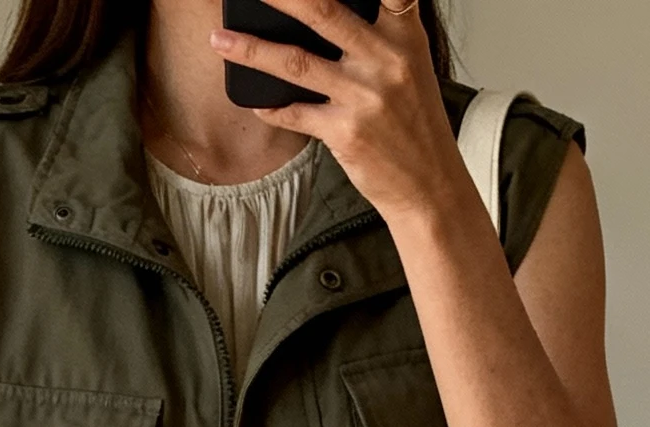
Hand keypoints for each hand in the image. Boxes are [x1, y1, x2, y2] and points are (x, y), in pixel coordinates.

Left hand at [209, 0, 469, 226]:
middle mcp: (385, 60)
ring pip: (295, 62)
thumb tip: (322, 15)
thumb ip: (377, 35)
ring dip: (251, 50)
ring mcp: (364, 97)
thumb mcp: (410, 67)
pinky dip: (270, 109)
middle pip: (322, 11)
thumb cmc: (416, 124)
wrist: (430, 186)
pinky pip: (295, 114)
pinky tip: (253, 103)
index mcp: (404, 35)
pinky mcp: (345, 133)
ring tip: (219, 39)